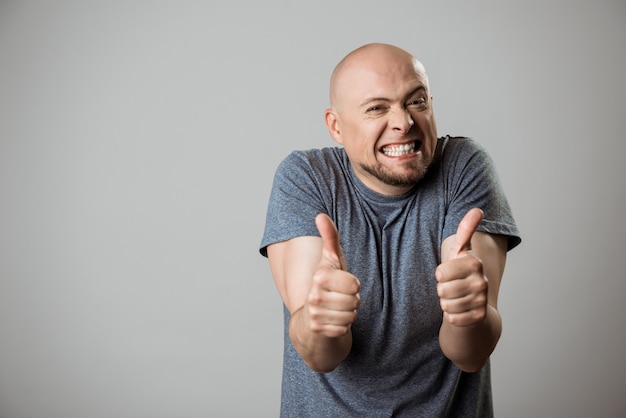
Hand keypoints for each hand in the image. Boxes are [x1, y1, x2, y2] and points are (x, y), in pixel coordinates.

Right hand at [306, 214, 359, 337]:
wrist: (311, 315)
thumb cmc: (327, 283)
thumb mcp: (332, 260)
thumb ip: (330, 237)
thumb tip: (320, 215)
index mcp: (320, 276)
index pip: (355, 284)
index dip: (353, 285)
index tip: (342, 284)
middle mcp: (314, 295)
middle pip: (354, 301)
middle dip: (352, 301)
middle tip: (340, 298)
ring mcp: (314, 314)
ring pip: (350, 316)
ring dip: (348, 314)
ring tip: (337, 308)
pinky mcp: (318, 330)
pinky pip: (344, 330)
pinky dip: (342, 327)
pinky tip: (333, 320)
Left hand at [436, 208, 487, 326]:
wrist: (474, 302)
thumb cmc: (461, 273)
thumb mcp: (459, 252)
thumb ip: (465, 230)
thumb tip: (478, 209)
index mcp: (474, 263)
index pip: (440, 272)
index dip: (440, 274)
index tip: (448, 272)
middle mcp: (481, 281)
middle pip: (442, 290)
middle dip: (442, 290)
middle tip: (451, 287)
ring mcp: (482, 300)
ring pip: (446, 305)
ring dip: (446, 303)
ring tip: (455, 298)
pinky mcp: (479, 317)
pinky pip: (452, 319)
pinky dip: (451, 316)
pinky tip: (459, 310)